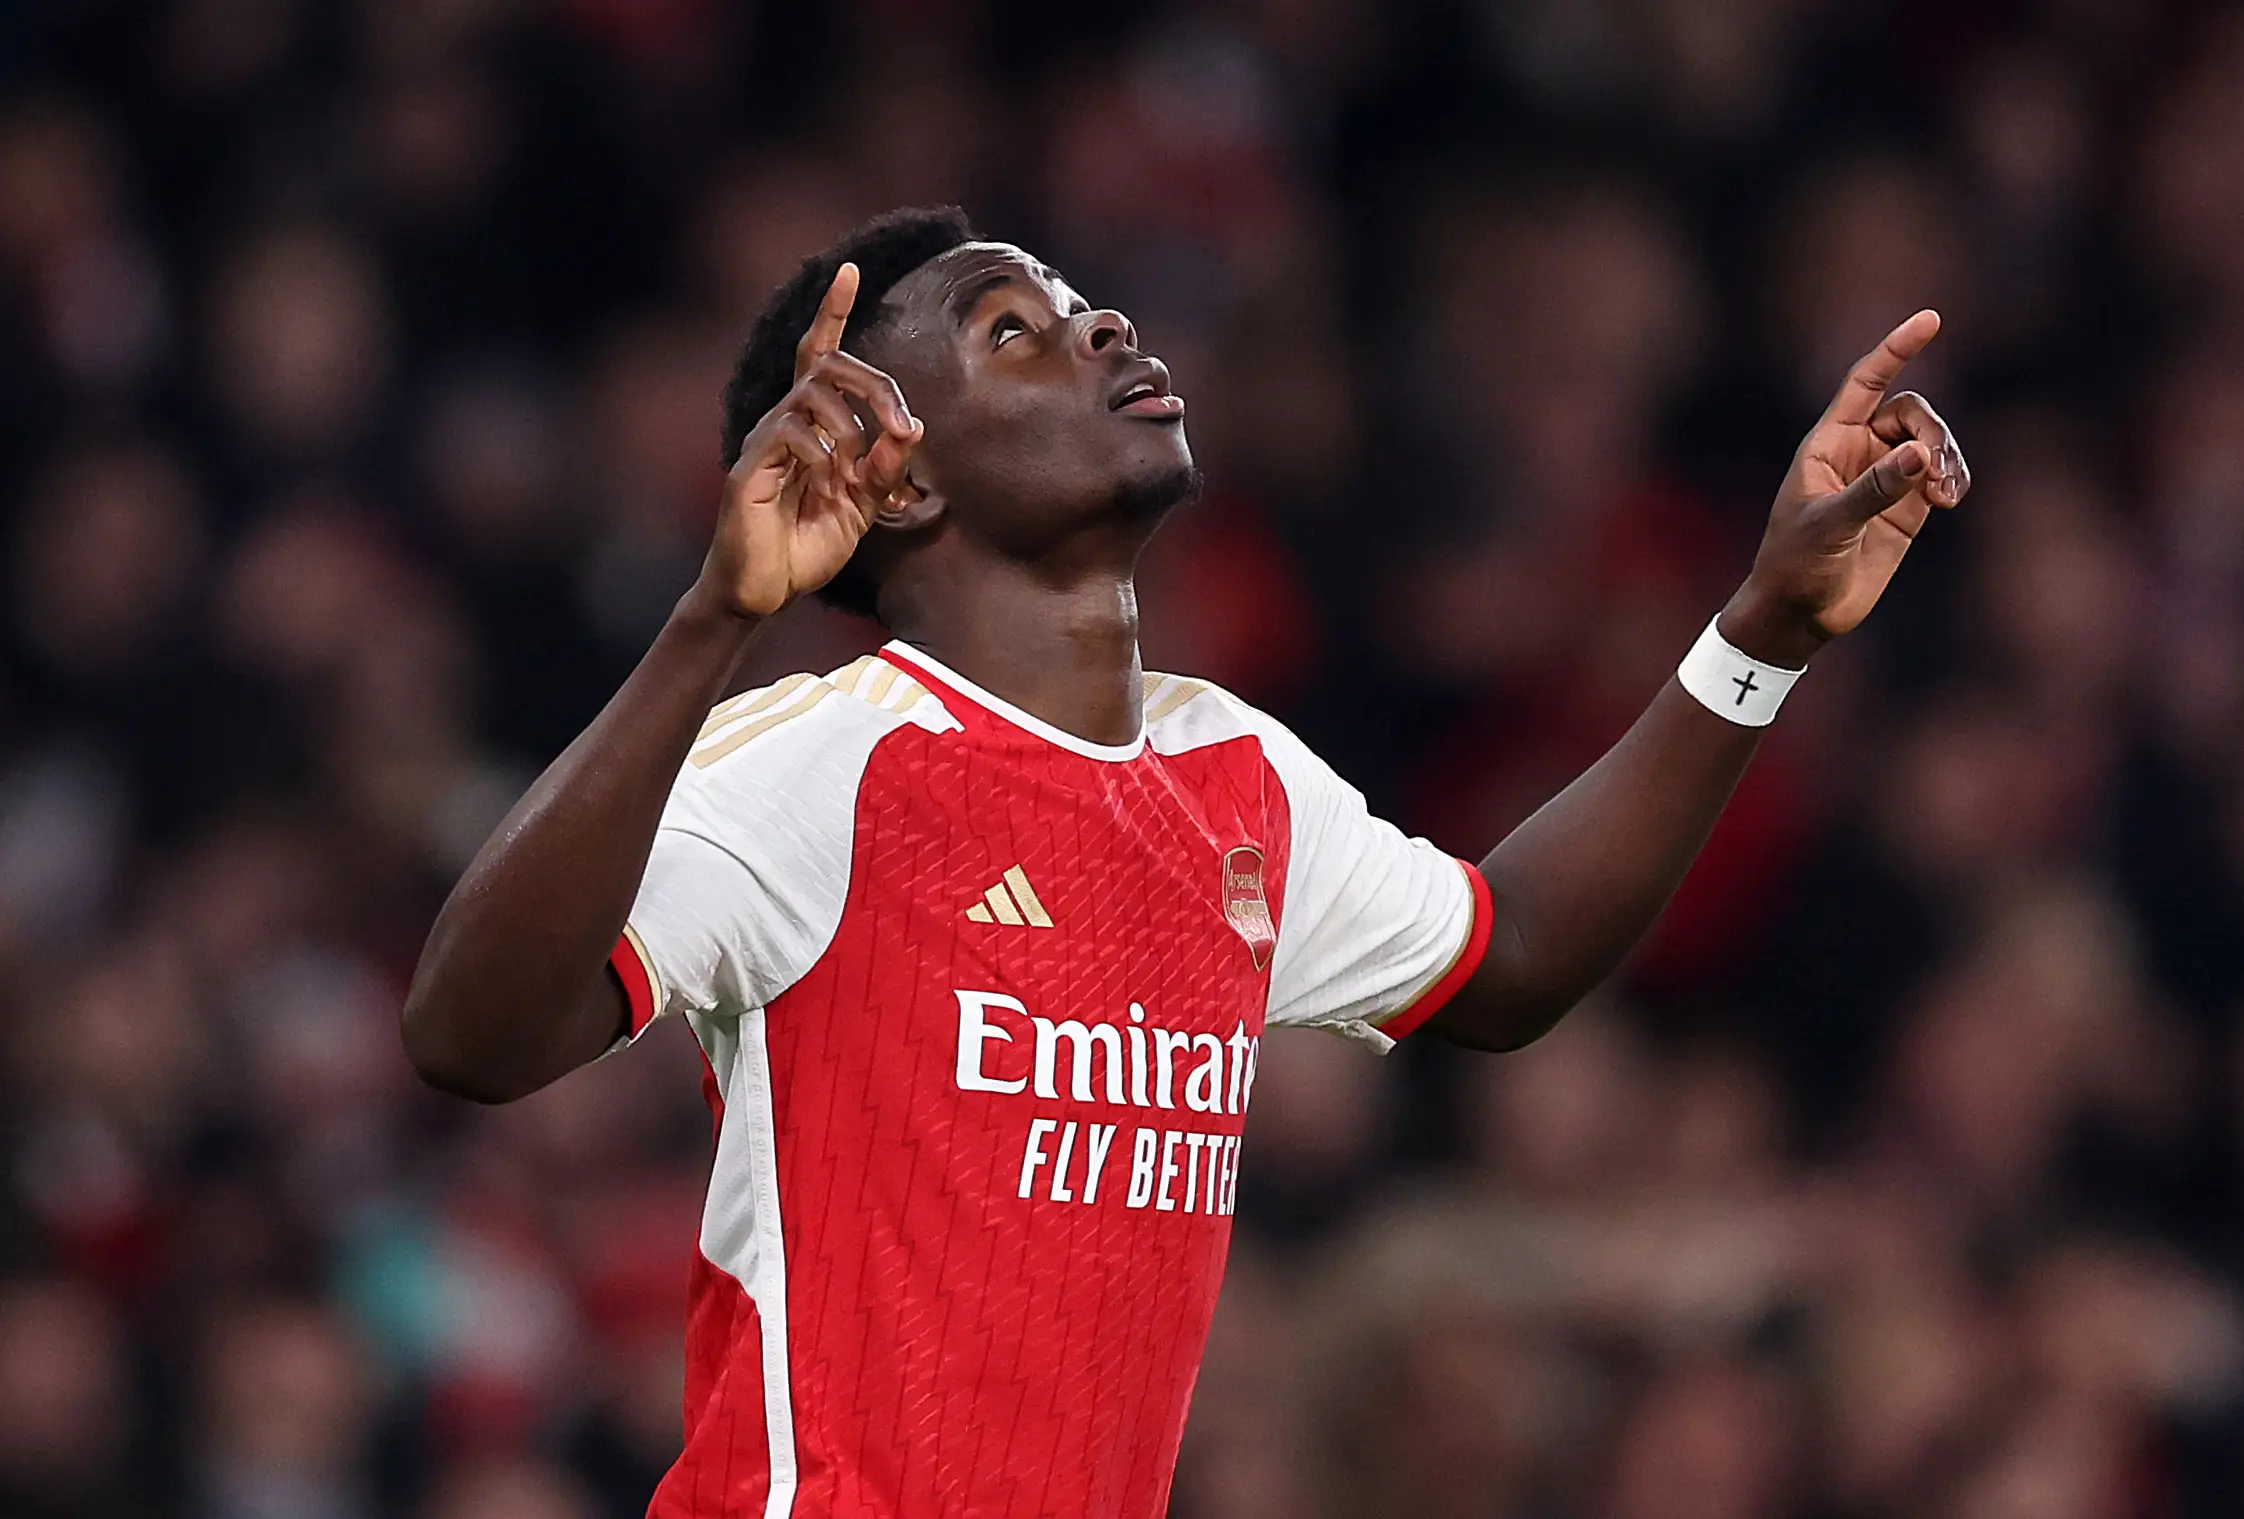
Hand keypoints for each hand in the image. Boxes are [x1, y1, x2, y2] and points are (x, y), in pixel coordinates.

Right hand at [694, 263, 923, 620]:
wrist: (762, 591)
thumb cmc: (806, 546)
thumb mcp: (863, 507)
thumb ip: (887, 468)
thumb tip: (914, 424)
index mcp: (812, 424)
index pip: (819, 354)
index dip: (832, 311)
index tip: (849, 270)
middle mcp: (784, 421)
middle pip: (828, 366)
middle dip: (875, 386)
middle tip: (903, 426)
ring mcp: (764, 441)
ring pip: (813, 396)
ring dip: (853, 427)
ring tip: (859, 472)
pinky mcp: (748, 468)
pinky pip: (792, 435)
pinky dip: (823, 454)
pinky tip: (827, 484)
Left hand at [1721, 310, 1970, 667]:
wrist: (1799, 613)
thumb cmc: (1795, 564)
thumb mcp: (1829, 525)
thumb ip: (1875, 490)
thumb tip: (1920, 454)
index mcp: (1827, 443)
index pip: (1865, 382)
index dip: (1895, 349)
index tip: (1930, 319)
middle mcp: (1858, 452)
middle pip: (1912, 411)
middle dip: (1932, 431)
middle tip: (1933, 470)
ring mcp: (1885, 478)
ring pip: (1932, 442)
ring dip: (1947, 459)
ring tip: (1944, 494)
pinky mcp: (1906, 507)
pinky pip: (1941, 476)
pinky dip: (1954, 480)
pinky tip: (1950, 499)